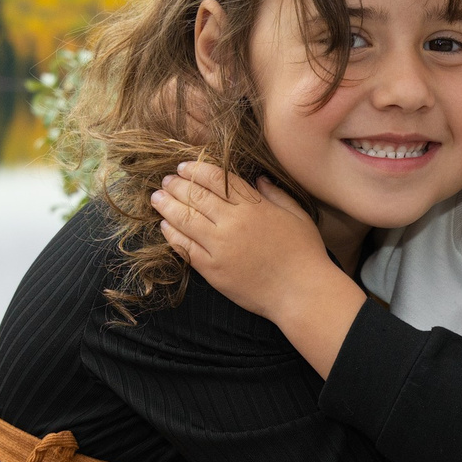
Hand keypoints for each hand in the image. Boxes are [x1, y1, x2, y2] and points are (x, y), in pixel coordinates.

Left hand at [152, 160, 330, 320]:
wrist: (301, 293)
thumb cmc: (305, 254)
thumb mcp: (297, 215)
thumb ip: (276, 194)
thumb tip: (257, 179)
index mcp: (253, 206)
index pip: (216, 179)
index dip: (196, 170)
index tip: (183, 167)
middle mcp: (232, 223)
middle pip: (196, 196)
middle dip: (177, 185)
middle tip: (165, 181)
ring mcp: (219, 247)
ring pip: (184, 219)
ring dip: (167, 206)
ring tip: (156, 199)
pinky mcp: (212, 269)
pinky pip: (185, 248)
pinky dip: (172, 234)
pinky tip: (165, 226)